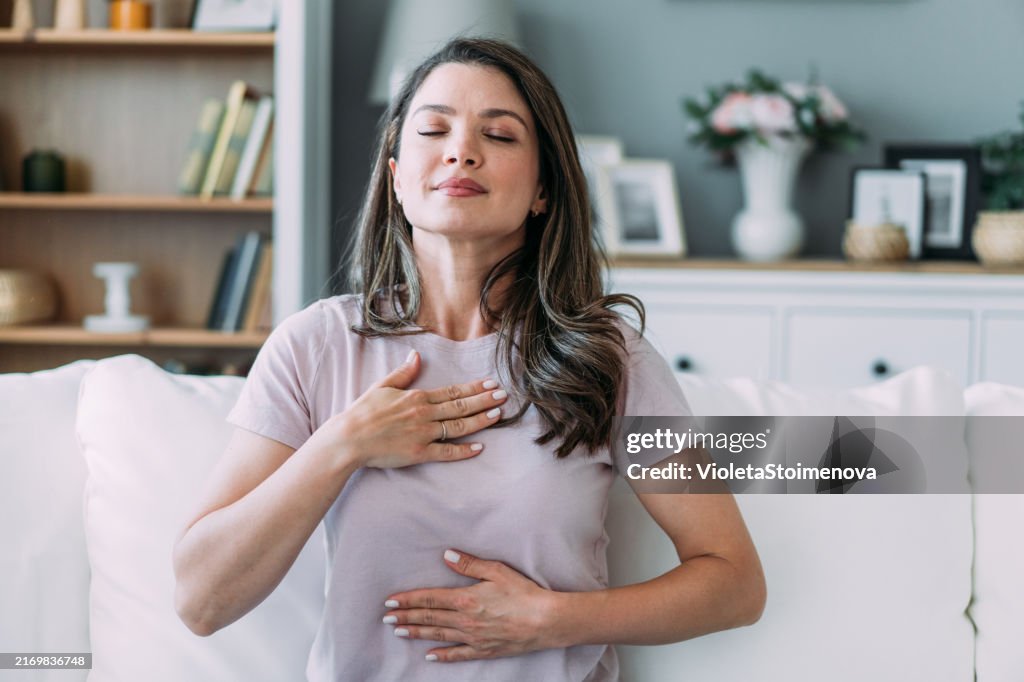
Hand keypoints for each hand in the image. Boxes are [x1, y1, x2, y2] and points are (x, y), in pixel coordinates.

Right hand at [332, 350, 507, 468]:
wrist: (349, 438)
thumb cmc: (362, 412)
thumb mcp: (382, 386)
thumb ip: (403, 373)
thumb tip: (416, 355)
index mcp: (417, 397)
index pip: (452, 391)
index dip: (473, 387)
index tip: (490, 382)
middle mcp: (424, 414)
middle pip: (461, 406)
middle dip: (484, 400)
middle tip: (503, 395)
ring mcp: (423, 434)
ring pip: (459, 426)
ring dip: (480, 420)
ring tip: (498, 415)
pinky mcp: (419, 453)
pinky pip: (446, 452)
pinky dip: (464, 451)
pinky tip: (479, 447)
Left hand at [382, 550, 561, 662]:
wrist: (546, 621)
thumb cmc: (524, 593)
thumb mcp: (497, 571)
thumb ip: (469, 564)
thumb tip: (447, 555)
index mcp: (466, 599)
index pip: (429, 599)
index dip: (408, 600)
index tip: (391, 601)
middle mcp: (465, 620)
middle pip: (429, 618)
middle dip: (405, 616)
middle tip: (386, 618)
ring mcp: (473, 638)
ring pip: (438, 635)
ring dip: (416, 632)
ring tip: (399, 631)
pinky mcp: (484, 650)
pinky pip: (457, 654)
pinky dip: (442, 655)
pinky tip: (429, 654)